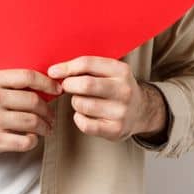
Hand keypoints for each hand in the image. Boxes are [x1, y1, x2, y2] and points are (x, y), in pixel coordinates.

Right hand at [0, 69, 59, 166]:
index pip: (27, 76)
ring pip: (33, 122)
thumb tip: (43, 86)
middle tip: (50, 117)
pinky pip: (26, 141)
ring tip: (46, 129)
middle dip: (48, 111)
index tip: (57, 90)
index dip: (48, 83)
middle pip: (34, 101)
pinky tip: (30, 139)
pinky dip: (33, 141)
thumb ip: (8, 84)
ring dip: (45, 127)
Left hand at [47, 56, 166, 141]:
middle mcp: (124, 90)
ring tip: (81, 101)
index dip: (66, 67)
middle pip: (85, 85)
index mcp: (121, 70)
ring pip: (82, 104)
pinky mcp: (116, 129)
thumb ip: (86, 68)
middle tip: (66, 87)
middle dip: (68, 85)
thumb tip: (54, 71)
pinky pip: (85, 124)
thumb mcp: (108, 71)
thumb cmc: (115, 88)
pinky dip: (79, 119)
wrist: (141, 111)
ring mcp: (122, 111)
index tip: (52, 72)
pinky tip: (84, 115)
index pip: (87, 64)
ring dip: (75, 102)